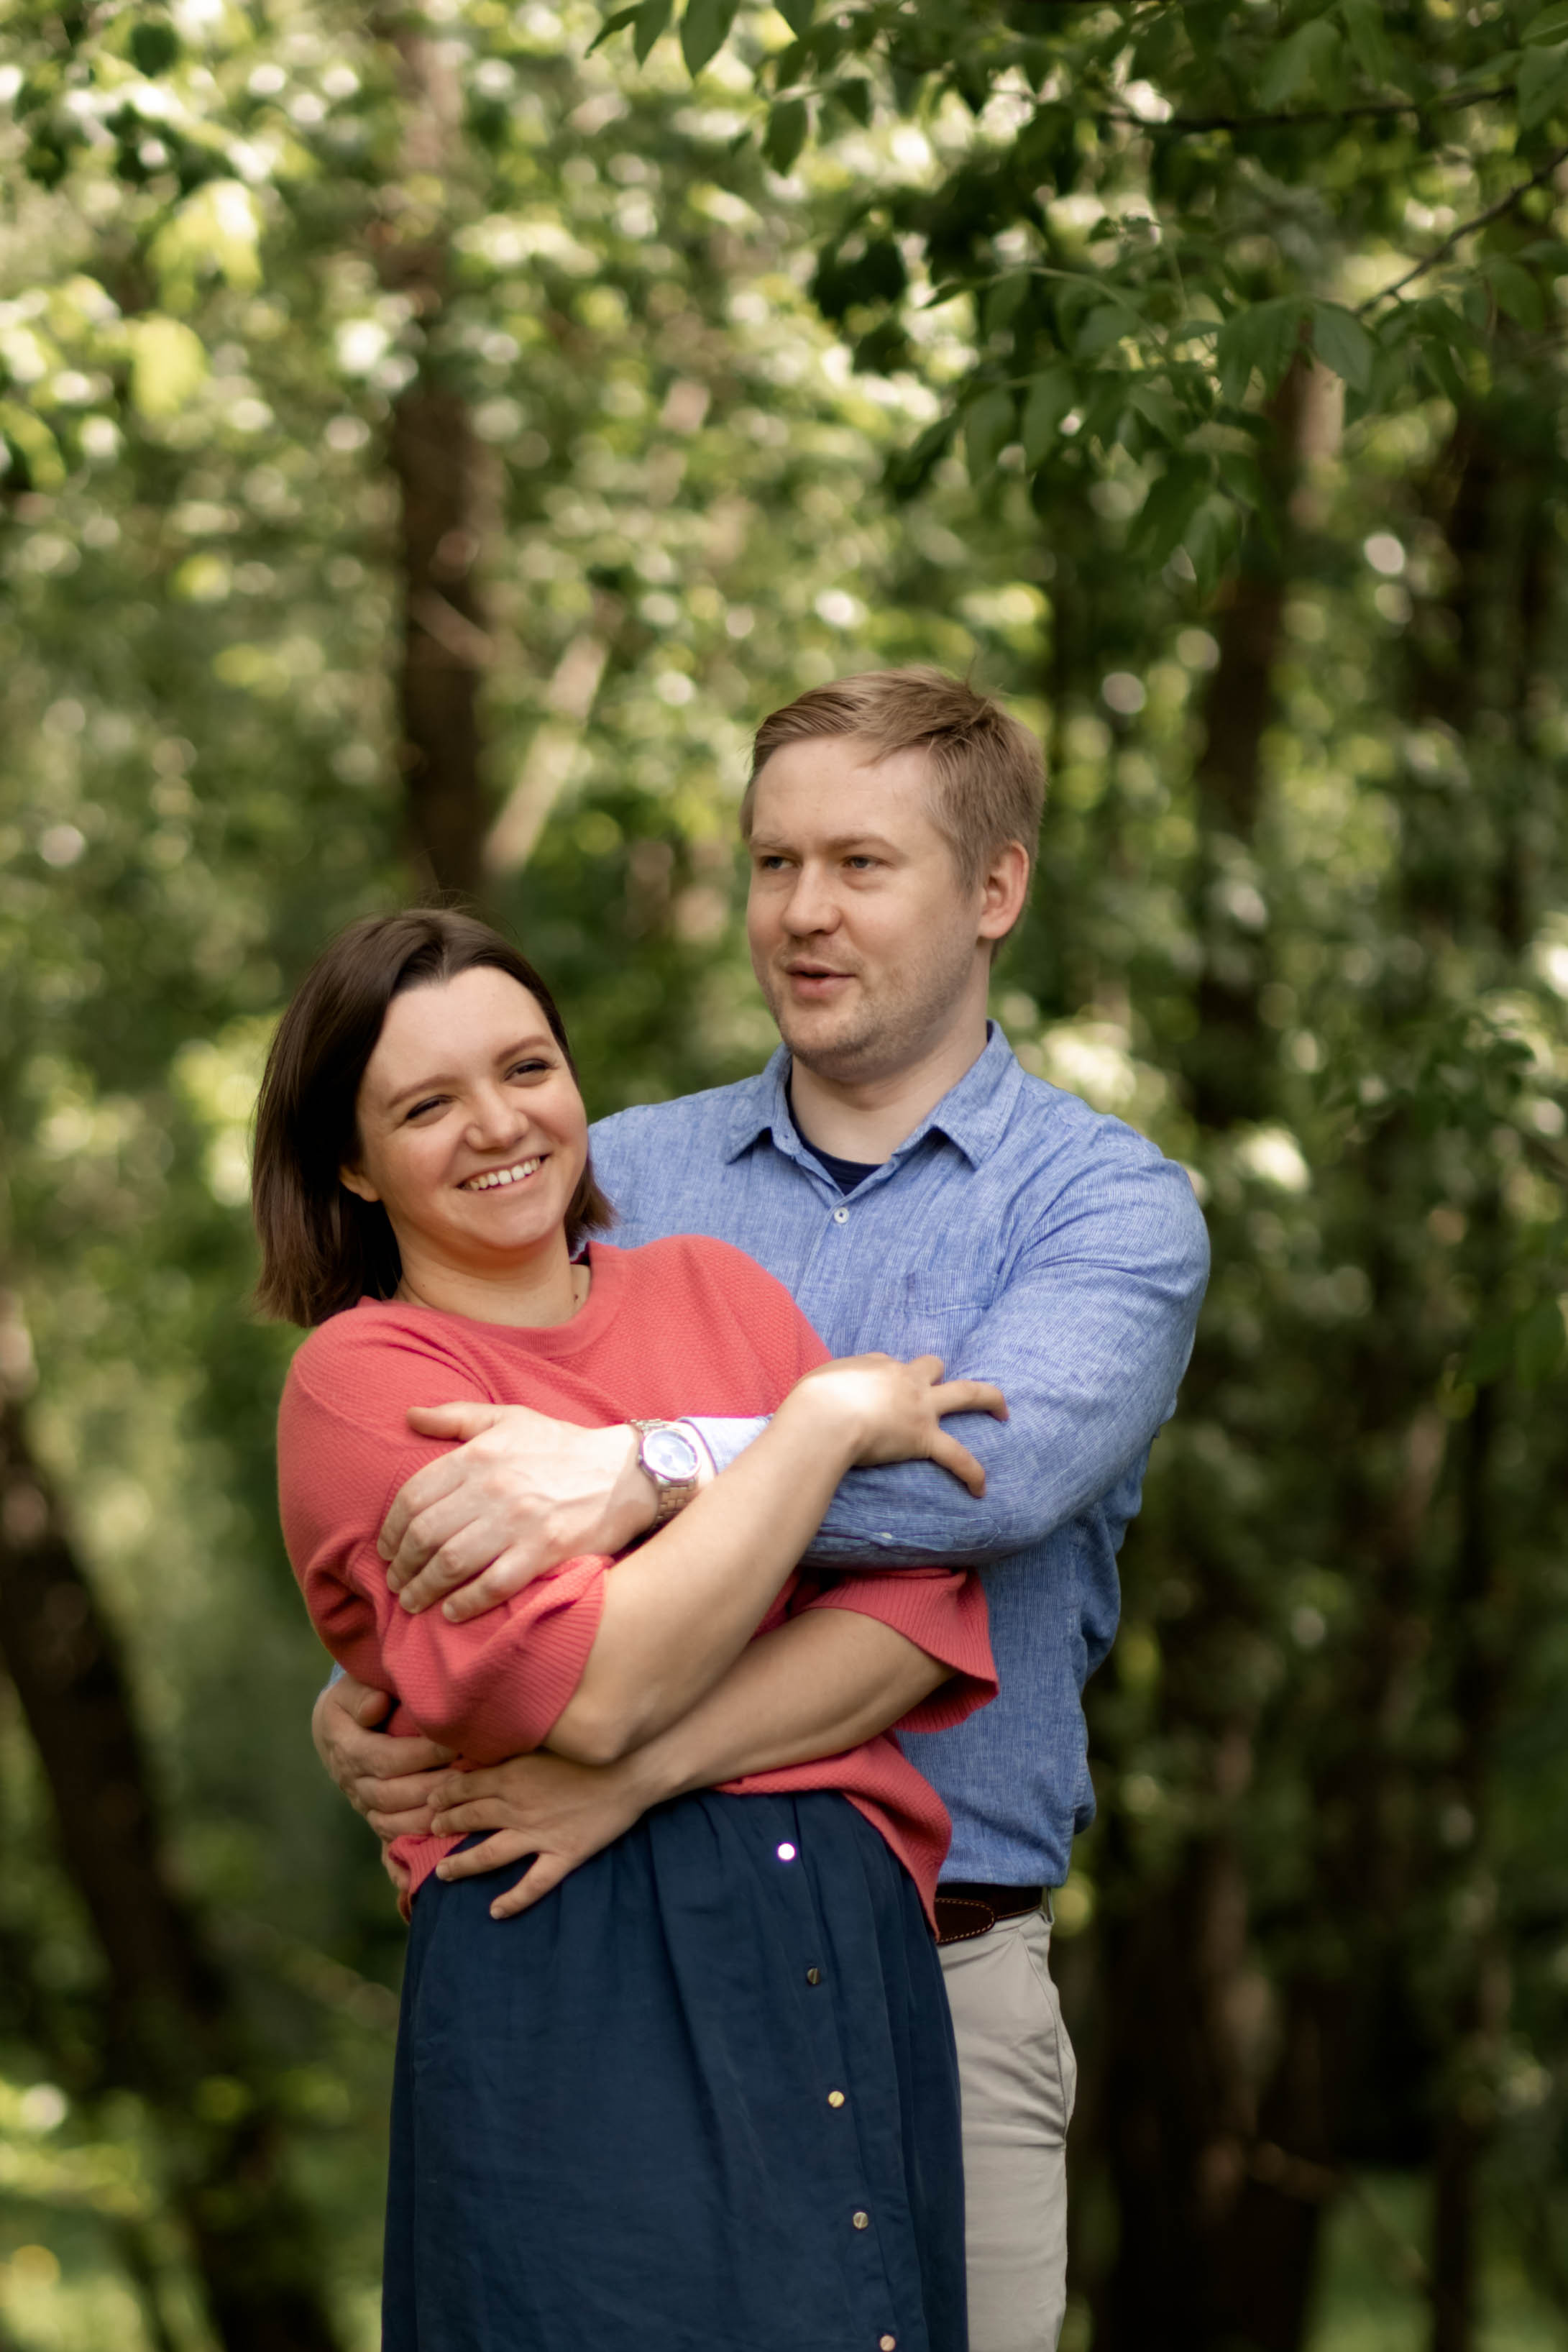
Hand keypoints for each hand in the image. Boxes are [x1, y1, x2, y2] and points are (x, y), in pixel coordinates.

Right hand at [312, 1675, 454, 1840]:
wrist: (335, 1729)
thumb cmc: (355, 1700)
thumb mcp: (350, 1689)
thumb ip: (362, 1696)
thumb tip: (377, 1705)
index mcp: (348, 1747)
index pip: (385, 1757)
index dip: (420, 1755)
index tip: (453, 1747)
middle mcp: (353, 1781)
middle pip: (391, 1794)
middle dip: (431, 1788)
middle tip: (467, 1779)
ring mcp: (362, 1803)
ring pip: (392, 1820)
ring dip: (427, 1817)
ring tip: (461, 1806)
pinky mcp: (373, 1816)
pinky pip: (390, 1836)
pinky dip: (414, 1842)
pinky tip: (440, 1841)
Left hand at [377, 1402, 656, 1621]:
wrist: (625, 1472)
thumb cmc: (561, 1445)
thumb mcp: (510, 1418)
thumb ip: (456, 1416)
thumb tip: (409, 1416)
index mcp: (480, 1455)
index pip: (414, 1496)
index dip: (392, 1529)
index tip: (386, 1549)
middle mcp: (493, 1489)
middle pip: (427, 1534)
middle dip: (402, 1564)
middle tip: (395, 1581)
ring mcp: (519, 1523)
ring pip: (452, 1563)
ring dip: (424, 1588)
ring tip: (413, 1601)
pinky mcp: (544, 1552)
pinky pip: (493, 1586)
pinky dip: (466, 1604)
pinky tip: (452, 1613)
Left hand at [429, 1751, 650, 1919]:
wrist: (632, 1767)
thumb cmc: (590, 1747)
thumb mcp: (545, 1736)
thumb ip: (514, 1744)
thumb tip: (484, 1743)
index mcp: (512, 1775)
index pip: (465, 1787)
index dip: (444, 1795)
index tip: (430, 1800)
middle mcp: (518, 1807)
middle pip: (472, 1819)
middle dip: (446, 1826)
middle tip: (431, 1831)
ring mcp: (540, 1835)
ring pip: (490, 1854)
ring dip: (463, 1864)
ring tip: (443, 1873)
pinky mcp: (564, 1854)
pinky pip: (534, 1883)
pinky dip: (514, 1900)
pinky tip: (495, 1911)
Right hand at [787, 1354, 1006, 1496]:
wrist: (823, 1417)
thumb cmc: (812, 1402)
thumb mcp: (817, 1381)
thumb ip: (831, 1386)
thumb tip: (829, 1396)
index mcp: (877, 1366)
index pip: (889, 1366)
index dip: (886, 1380)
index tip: (874, 1397)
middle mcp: (905, 1380)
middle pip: (931, 1366)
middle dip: (937, 1373)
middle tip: (940, 1383)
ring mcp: (919, 1407)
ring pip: (968, 1393)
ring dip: (990, 1400)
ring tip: (1003, 1412)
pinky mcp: (924, 1437)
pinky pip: (958, 1457)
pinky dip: (972, 1472)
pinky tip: (981, 1489)